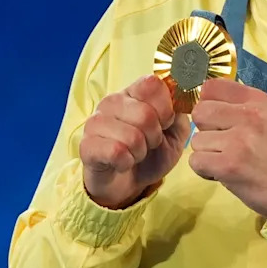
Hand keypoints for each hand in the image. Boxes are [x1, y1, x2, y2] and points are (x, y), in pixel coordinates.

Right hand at [80, 74, 191, 208]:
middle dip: (155, 137)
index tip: (165, 123)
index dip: (166, 108)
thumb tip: (177, 101)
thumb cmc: (152, 153)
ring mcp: (96, 122)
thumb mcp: (175, 133)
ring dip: (140, 152)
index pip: (153, 84)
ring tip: (135, 153)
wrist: (128, 182)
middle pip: (146, 114)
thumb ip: (179, 114)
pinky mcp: (86, 145)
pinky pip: (115, 152)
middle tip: (149, 143)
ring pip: (132, 136)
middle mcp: (112, 101)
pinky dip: (126, 162)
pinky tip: (122, 162)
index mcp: (134, 92)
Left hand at [189, 78, 266, 219]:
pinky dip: (205, 170)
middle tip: (221, 142)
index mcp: (259, 100)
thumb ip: (241, 104)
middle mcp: (249, 115)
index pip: (212, 86)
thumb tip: (205, 97)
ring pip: (197, 140)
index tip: (214, 117)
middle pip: (200, 111)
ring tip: (228, 159)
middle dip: (205, 130)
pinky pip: (196, 161)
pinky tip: (223, 172)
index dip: (207, 102)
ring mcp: (239, 140)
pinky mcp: (229, 165)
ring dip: (207, 153)